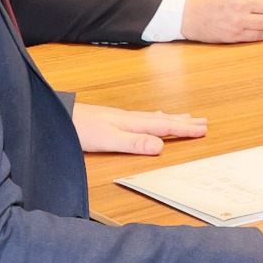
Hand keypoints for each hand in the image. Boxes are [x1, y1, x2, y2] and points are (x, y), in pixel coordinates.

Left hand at [73, 103, 207, 154]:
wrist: (58, 116)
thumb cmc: (80, 129)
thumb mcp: (109, 140)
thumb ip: (134, 143)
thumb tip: (161, 146)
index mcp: (133, 124)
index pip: (165, 126)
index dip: (185, 129)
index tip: (203, 130)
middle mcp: (130, 118)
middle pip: (164, 119)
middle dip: (184, 121)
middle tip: (203, 121)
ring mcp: (122, 118)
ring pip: (154, 117)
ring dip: (172, 117)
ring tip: (185, 116)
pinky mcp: (113, 119)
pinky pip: (143, 117)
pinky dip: (154, 117)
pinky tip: (151, 118)